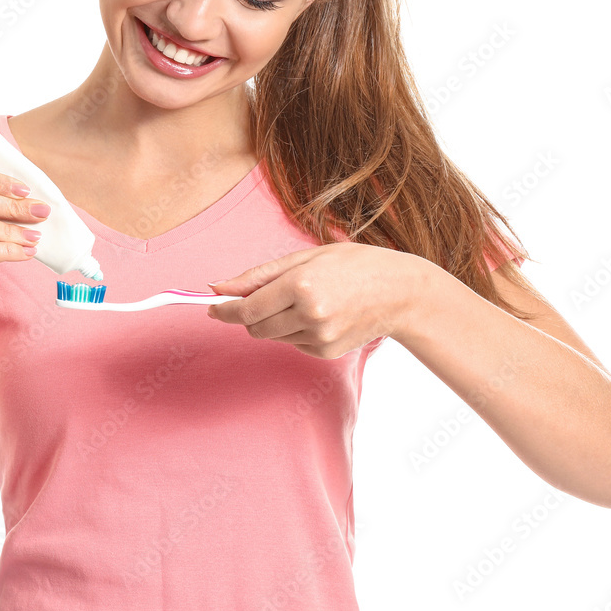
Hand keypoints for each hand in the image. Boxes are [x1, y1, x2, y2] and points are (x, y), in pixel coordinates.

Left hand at [206, 243, 424, 358]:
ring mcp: (319, 338)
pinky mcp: (327, 353)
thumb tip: (218, 287)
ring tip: (302, 299)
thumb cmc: (354, 265)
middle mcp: (309, 315)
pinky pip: (293, 344)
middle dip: (248, 315)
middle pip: (255, 327)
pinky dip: (294, 330)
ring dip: (273, 321)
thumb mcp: (306, 257)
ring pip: (272, 336)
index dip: (223, 309)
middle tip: (259, 297)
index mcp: (301, 285)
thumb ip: (259, 274)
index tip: (210, 306)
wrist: (400, 292)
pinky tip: (318, 314)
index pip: (247, 309)